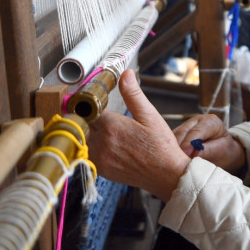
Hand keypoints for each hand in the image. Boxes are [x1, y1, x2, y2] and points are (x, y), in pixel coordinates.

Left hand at [88, 70, 190, 201]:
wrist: (166, 175)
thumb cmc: (161, 146)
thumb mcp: (150, 115)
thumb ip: (133, 94)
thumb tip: (125, 74)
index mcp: (112, 126)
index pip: (89, 108)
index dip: (93, 104)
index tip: (96, 102)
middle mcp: (102, 142)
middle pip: (84, 124)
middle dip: (90, 118)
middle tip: (101, 116)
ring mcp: (100, 157)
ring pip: (84, 139)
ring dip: (90, 133)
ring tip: (108, 132)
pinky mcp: (101, 169)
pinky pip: (89, 153)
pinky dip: (94, 147)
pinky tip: (110, 146)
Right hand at [171, 113, 246, 174]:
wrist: (224, 151)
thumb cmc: (224, 151)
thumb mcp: (221, 151)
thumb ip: (208, 150)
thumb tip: (194, 154)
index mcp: (210, 121)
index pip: (197, 131)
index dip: (189, 142)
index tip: (185, 154)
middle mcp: (197, 121)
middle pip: (183, 131)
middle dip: (178, 146)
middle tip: (175, 161)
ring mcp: (187, 126)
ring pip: (174, 135)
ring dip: (172, 148)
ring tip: (171, 162)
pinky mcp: (179, 133)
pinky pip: (171, 140)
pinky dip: (170, 149)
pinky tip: (169, 159)